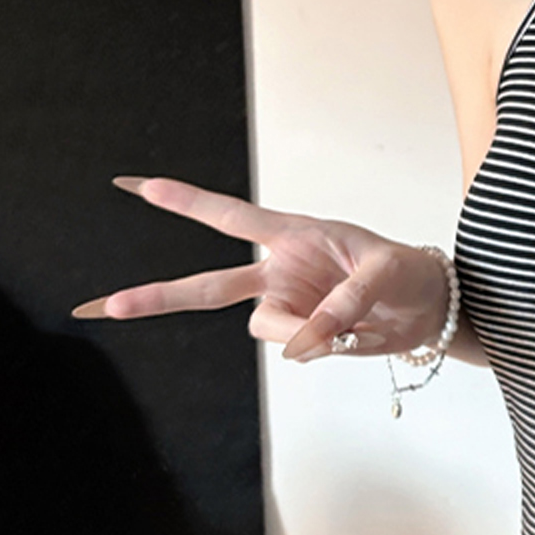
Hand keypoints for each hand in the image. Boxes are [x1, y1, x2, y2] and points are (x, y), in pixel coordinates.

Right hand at [72, 177, 449, 362]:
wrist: (428, 309)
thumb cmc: (406, 272)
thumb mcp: (384, 273)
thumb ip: (343, 303)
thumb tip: (303, 343)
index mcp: (294, 234)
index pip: (233, 217)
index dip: (188, 202)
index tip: (141, 186)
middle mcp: (280, 271)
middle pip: (209, 287)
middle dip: (158, 296)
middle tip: (106, 307)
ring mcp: (288, 305)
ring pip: (265, 328)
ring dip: (301, 331)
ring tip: (347, 321)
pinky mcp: (302, 335)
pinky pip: (294, 349)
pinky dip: (320, 346)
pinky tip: (348, 334)